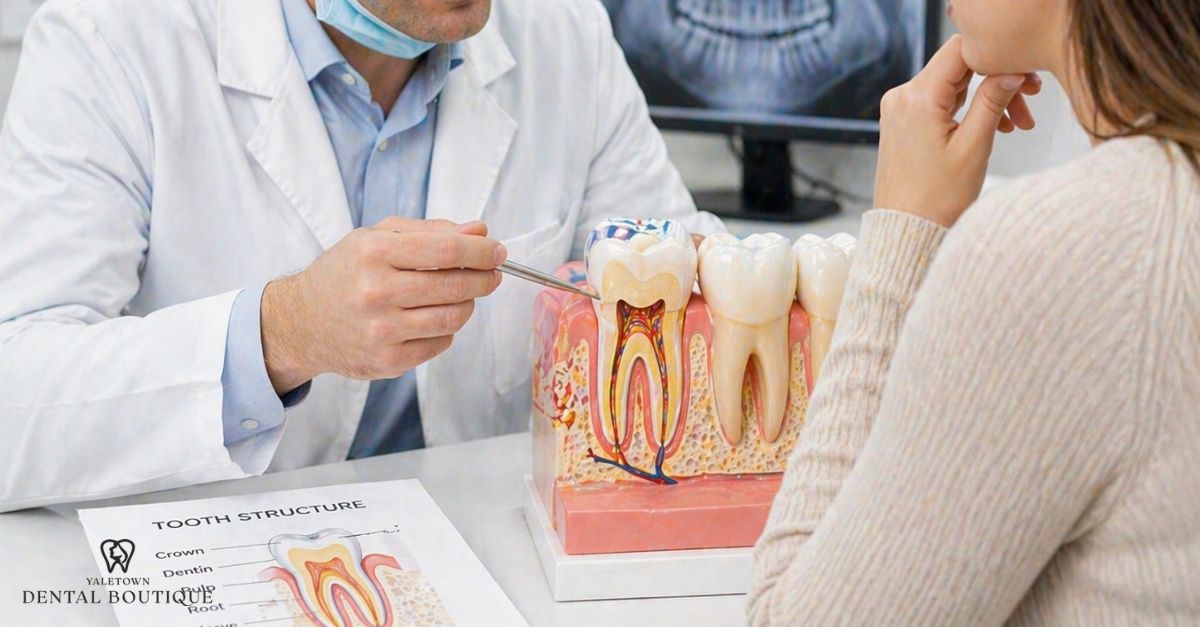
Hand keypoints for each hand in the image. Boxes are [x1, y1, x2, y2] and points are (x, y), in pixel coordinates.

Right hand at [260, 217, 506, 393]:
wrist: (300, 323)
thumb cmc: (344, 273)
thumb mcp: (376, 238)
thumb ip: (430, 231)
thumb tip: (480, 232)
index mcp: (373, 253)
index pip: (446, 249)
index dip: (481, 251)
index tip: (497, 251)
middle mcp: (376, 292)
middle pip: (455, 285)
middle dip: (484, 277)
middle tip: (492, 273)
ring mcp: (382, 331)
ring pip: (453, 317)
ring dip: (467, 303)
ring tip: (461, 294)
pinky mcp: (387, 361)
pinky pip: (440, 343)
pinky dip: (446, 329)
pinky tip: (431, 317)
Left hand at [873, 35, 1041, 226]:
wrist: (906, 233)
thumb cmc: (935, 201)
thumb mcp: (974, 146)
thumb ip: (993, 101)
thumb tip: (1012, 71)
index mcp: (917, 98)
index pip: (961, 50)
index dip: (997, 58)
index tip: (1025, 78)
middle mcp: (901, 97)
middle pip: (959, 67)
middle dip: (996, 81)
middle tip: (1028, 106)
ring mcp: (899, 109)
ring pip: (952, 85)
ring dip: (985, 98)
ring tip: (1012, 126)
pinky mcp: (902, 122)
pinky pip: (939, 102)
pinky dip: (966, 109)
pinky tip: (990, 128)